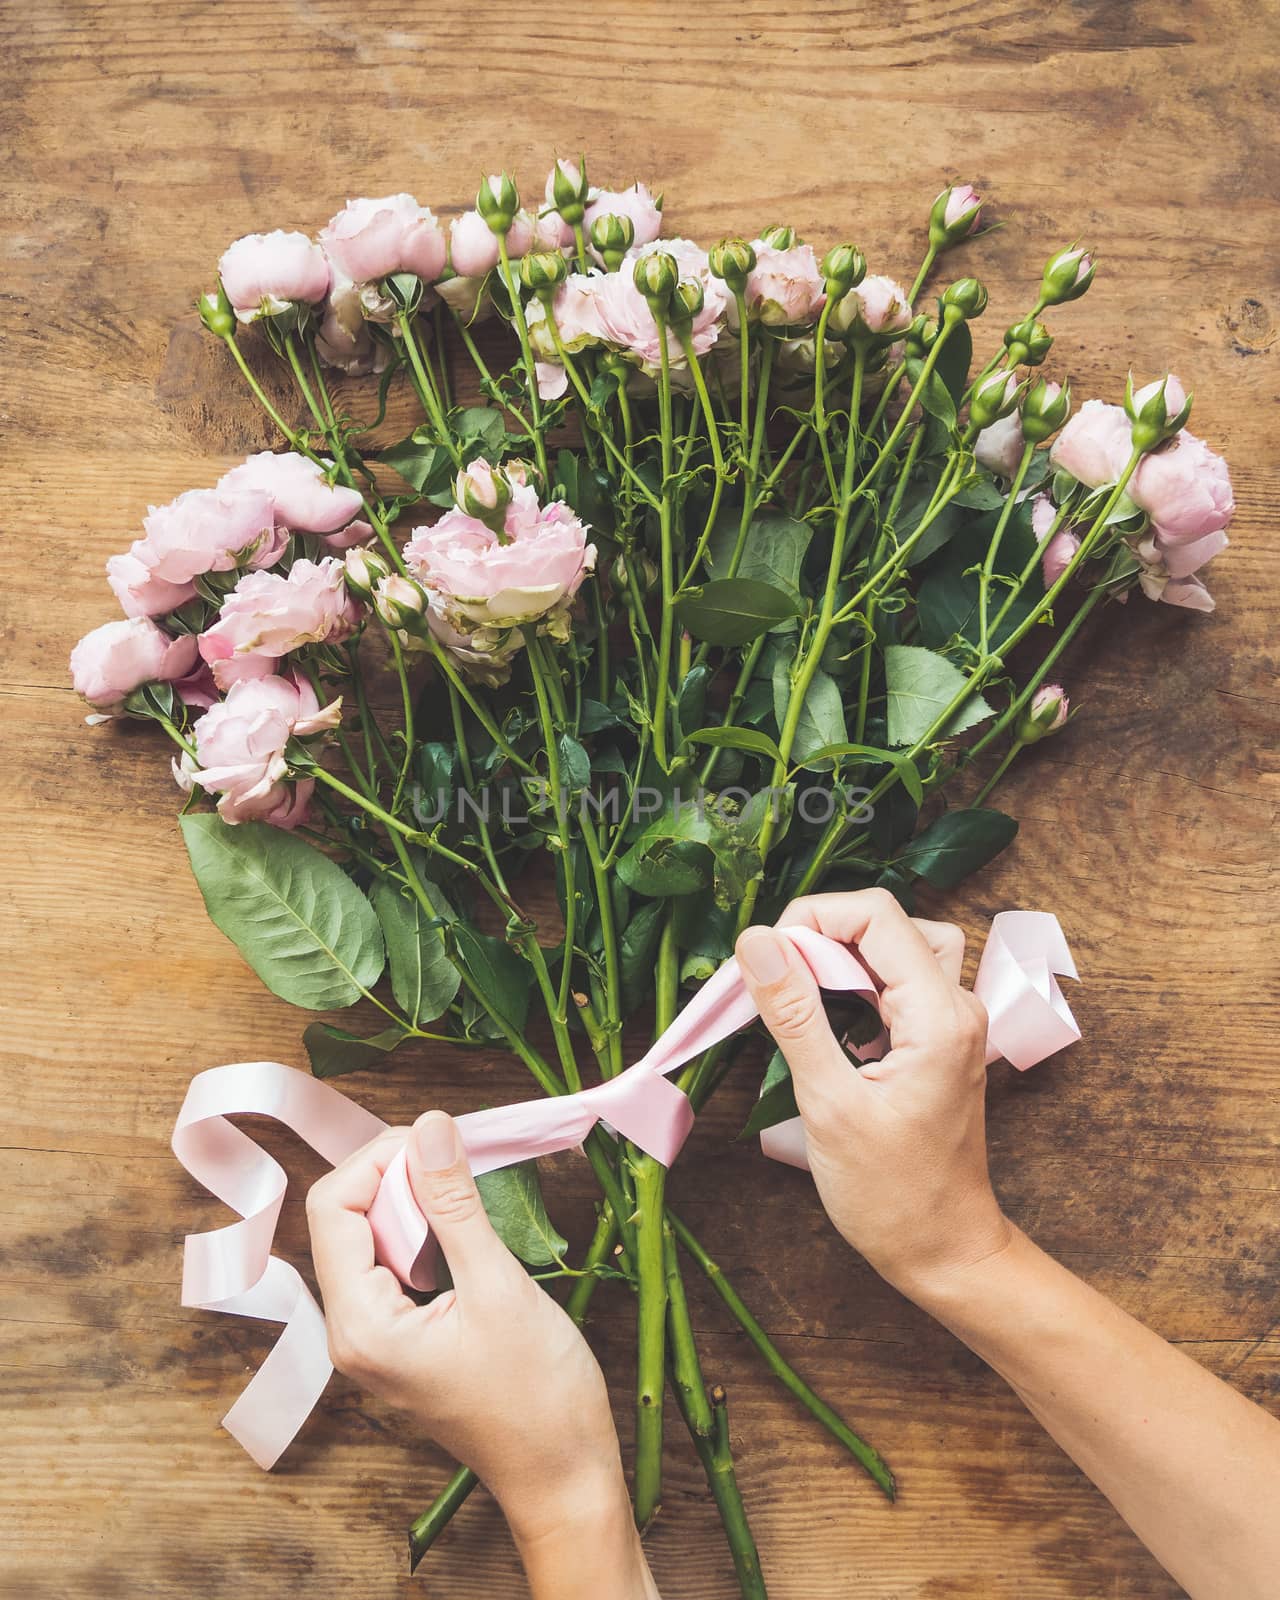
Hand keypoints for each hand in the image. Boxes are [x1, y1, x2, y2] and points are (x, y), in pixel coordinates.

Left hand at [305, 1112, 630, 1553]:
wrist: (565, 1478)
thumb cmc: (539, 1397)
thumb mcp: (498, 1287)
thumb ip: (455, 1203)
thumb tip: (430, 1126)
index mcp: (359, 1326)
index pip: (333, 1208)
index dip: (380, 1159)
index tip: (439, 1141)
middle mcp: (351, 1333)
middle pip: (346, 1219)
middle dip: (398, 1175)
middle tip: (460, 1159)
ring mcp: (375, 1340)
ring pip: (372, 1238)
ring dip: (416, 1201)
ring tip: (469, 1189)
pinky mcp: (402, 1341)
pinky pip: (395, 1265)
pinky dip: (427, 1232)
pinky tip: (468, 1227)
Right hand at [735, 888, 1010, 1298]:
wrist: (944, 1252)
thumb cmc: (891, 1195)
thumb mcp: (829, 1106)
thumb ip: (794, 1016)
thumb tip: (758, 943)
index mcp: (939, 1015)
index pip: (877, 915)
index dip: (814, 918)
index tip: (766, 958)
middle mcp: (956, 1007)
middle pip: (888, 924)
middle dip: (823, 935)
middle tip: (776, 979)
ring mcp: (952, 1024)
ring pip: (897, 949)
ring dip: (842, 958)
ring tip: (799, 997)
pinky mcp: (937, 1042)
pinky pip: (897, 985)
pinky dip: (855, 986)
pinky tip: (823, 1022)